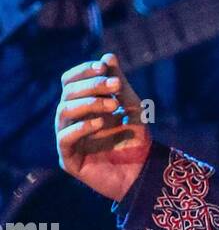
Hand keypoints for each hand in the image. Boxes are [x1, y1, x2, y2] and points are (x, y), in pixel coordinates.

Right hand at [55, 53, 150, 201]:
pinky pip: (65, 138)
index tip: (104, 66)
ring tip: (113, 106)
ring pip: (63, 111)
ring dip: (88, 103)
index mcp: (81, 105)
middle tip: (115, 87)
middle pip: (68, 93)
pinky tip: (100, 123)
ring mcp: (68, 139)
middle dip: (92, 86)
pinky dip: (81, 127)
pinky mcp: (68, 160)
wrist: (144, 174)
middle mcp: (70, 120)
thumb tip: (108, 55)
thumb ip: (119, 84)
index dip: (84, 71)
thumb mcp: (131, 107)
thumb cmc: (136, 140)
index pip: (71, 81)